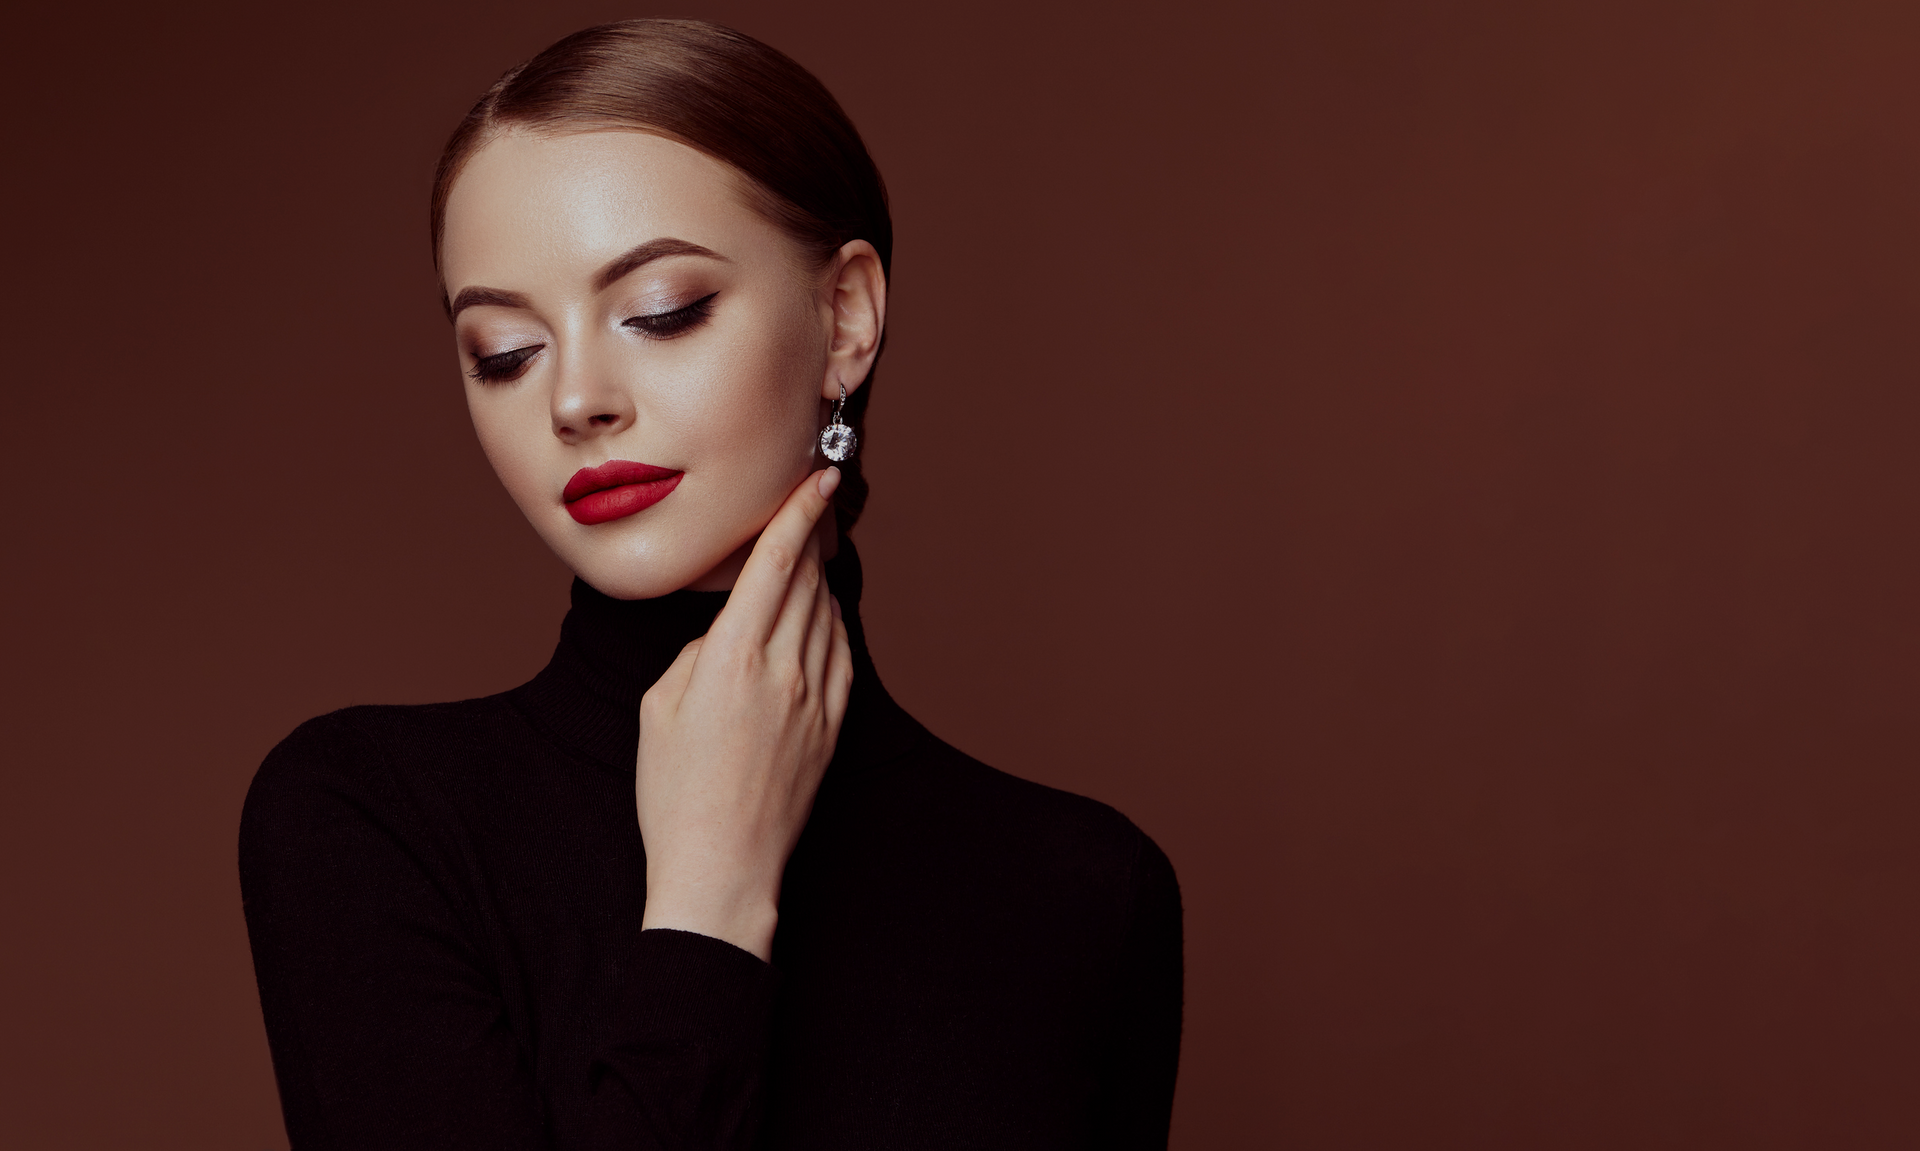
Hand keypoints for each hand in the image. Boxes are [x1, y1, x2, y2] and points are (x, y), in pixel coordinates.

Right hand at [635, 467, 853, 959]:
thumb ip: (695, 654)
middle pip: (809, 579)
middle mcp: (782, 668)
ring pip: (828, 614)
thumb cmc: (675, 793)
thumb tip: (723, 634)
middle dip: (813, 534)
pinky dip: (832, 625)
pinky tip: (821, 617)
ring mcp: (816, 698)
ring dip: (823, 575)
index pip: (777, 563)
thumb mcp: (658, 708)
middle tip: (813, 501)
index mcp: (731, 656)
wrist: (723, 866)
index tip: (818, 478)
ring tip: (814, 551)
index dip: (799, 512)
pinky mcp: (833, 727)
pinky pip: (842, 655)